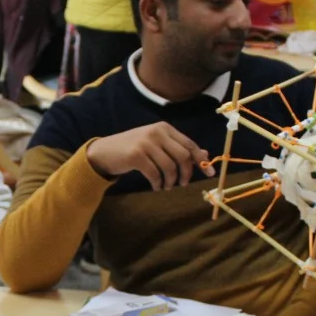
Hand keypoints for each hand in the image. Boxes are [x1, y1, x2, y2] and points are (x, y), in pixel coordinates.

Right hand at [86, 123, 211, 189]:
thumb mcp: (157, 145)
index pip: (189, 144)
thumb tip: (204, 155)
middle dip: (186, 173)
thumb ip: (178, 148)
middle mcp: (157, 132)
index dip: (201, 160)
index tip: (209, 173)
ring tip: (166, 186)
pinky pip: (154, 174)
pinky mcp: (136, 155)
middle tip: (182, 184)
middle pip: (182, 156)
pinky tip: (155, 186)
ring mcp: (146, 143)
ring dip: (170, 181)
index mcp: (165, 128)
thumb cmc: (133, 149)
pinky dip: (157, 183)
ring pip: (170, 167)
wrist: (105, 152)